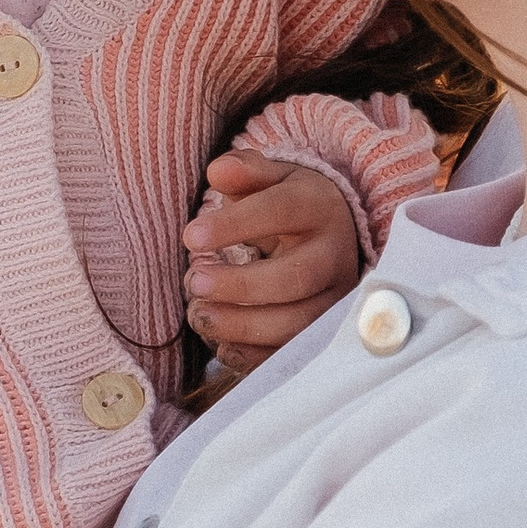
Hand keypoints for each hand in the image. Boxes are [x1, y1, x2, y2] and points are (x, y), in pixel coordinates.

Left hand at [183, 154, 361, 371]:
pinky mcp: (324, 333)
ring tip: (199, 315)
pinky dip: (253, 355)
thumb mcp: (272, 178)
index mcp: (318, 208)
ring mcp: (334, 299)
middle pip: (296, 278)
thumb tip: (217, 172)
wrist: (336, 234)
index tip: (190, 236)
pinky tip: (221, 342)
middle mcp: (334, 255)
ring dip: (243, 326)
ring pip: (297, 325)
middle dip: (240, 285)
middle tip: (192, 281)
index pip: (281, 211)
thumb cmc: (291, 204)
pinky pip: (292, 354)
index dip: (236, 225)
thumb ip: (245, 172)